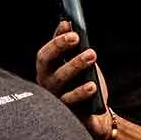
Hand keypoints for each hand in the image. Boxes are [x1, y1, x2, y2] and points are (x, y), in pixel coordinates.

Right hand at [36, 22, 115, 139]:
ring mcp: (57, 101)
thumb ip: (69, 46)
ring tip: (91, 55)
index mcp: (47, 72)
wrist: (96, 115)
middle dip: (63, 51)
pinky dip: (81, 93)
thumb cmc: (82, 85)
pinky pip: (72, 103)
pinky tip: (92, 85)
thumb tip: (65, 23)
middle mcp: (48, 87)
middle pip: (50, 67)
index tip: (72, 33)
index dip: (56, 43)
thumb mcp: (76, 62)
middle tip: (80, 39)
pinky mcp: (68, 114)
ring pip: (60, 84)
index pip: (45, 56)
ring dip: (75, 66)